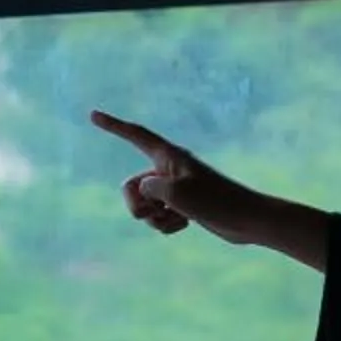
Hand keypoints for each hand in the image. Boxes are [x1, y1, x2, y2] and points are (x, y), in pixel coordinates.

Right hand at [87, 109, 264, 244]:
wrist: (247, 219)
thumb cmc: (216, 202)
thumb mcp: (176, 194)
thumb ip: (150, 188)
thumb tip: (144, 190)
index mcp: (169, 156)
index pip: (135, 135)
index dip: (113, 125)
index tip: (93, 115)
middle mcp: (169, 169)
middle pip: (131, 186)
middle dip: (135, 204)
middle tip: (155, 211)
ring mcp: (174, 188)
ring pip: (144, 206)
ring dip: (154, 218)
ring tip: (176, 219)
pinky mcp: (182, 206)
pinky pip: (158, 218)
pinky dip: (166, 225)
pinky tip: (185, 225)